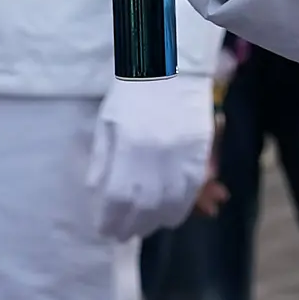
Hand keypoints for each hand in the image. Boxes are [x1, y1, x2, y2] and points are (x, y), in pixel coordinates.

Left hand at [86, 73, 218, 240]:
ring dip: (157, 222)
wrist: (171, 66)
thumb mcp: (107, 123)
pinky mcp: (201, 154)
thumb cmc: (132, 92)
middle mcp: (156, 158)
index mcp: (129, 149)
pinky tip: (171, 213)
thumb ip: (102, 160)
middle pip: (145, 208)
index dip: (111, 220)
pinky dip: (182, 207)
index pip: (118, 199)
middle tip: (123, 234)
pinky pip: (192, 191)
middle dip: (132, 226)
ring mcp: (182, 157)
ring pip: (172, 205)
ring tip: (145, 226)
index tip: (105, 229)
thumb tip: (97, 193)